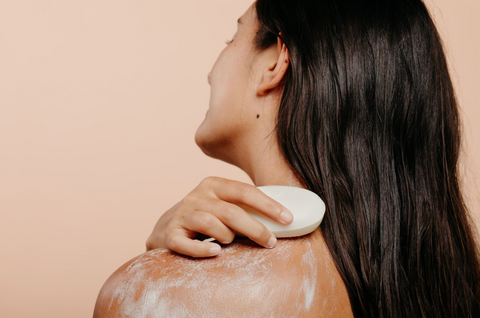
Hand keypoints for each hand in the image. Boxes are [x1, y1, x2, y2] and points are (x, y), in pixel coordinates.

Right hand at [145, 176, 293, 257]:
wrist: (166, 229)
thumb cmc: (206, 218)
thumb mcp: (223, 205)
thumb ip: (245, 207)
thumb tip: (283, 219)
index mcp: (214, 184)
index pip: (245, 191)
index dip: (268, 205)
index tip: (288, 219)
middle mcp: (197, 196)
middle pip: (231, 211)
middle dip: (255, 228)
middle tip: (271, 242)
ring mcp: (182, 215)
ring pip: (212, 224)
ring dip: (227, 237)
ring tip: (230, 242)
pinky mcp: (171, 235)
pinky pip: (187, 244)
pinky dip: (202, 250)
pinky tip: (215, 253)